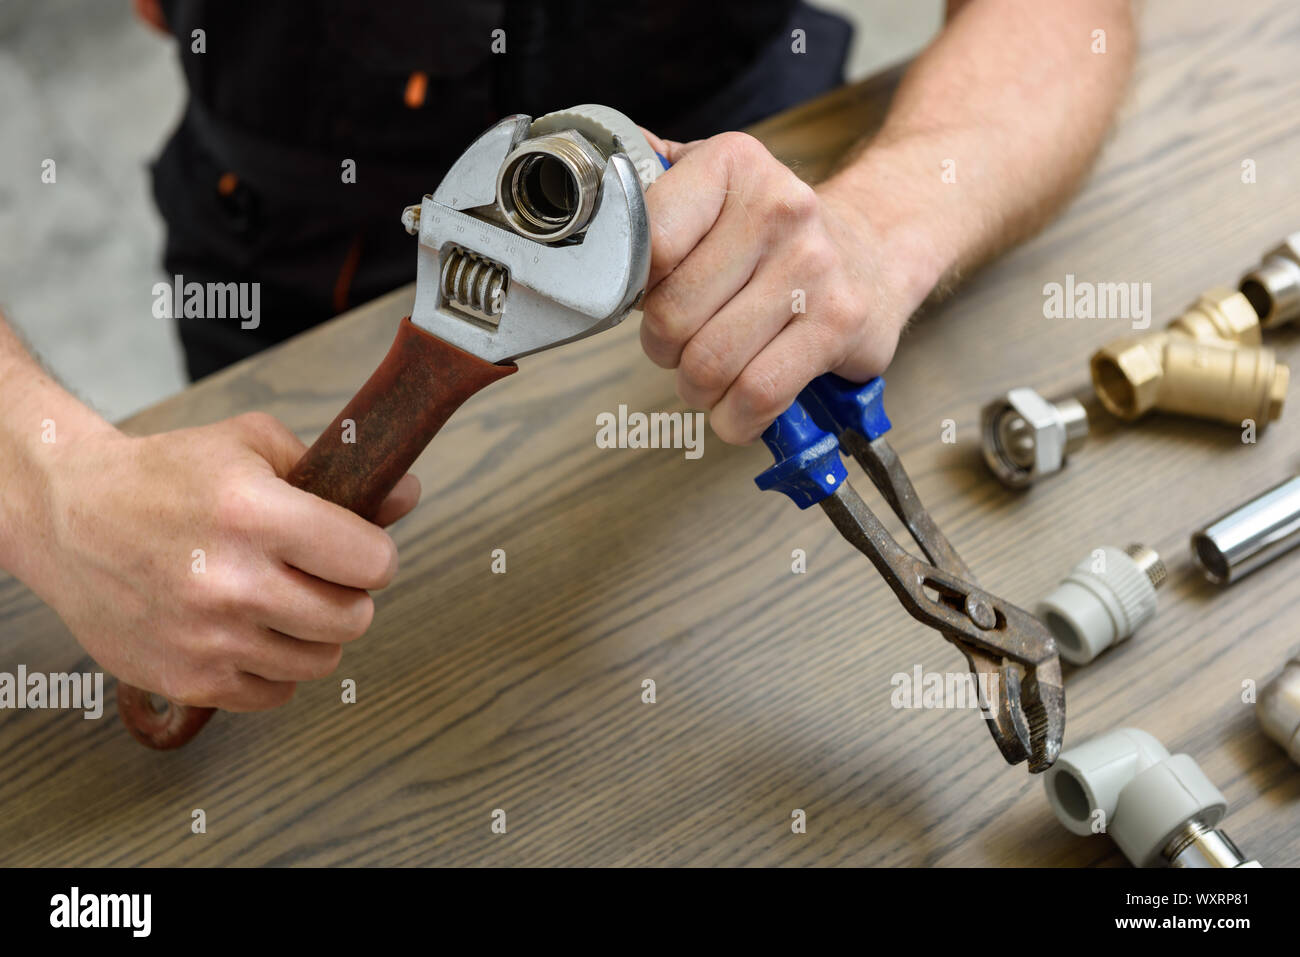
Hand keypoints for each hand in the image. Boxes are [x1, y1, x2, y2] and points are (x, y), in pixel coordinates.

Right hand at [33, 413, 418, 710]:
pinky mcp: (188, 680)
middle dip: (350, 596)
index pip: (371, 562)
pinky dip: (275, 668)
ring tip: (282, 601)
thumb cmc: (166, 477)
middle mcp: (231, 582)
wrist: (70, 519)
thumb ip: (336, 471)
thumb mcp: (251, 445)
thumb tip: (405, 494)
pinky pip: (277, 694)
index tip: (360, 550)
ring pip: (321, 661)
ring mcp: (208, 638)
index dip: (375, 555)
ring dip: (314, 634)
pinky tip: (251, 631)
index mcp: (252, 514)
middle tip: (322, 578)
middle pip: (354, 619)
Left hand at [638, 130, 924, 443]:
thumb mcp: (717, 187)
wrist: (877, 249)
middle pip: (673, 316)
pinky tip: (738, 406)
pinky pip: (758, 394)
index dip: (633, 288)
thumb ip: (652, 187)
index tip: (648, 296)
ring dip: (698, 388)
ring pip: (711, 364)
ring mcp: (814, 267)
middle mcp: (779, 207)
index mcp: (733, 165)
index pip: (646, 241)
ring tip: (711, 374)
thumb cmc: (775, 233)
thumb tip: (582, 192)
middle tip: (681, 345)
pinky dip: (735, 418)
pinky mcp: (839, 324)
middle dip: (664, 349)